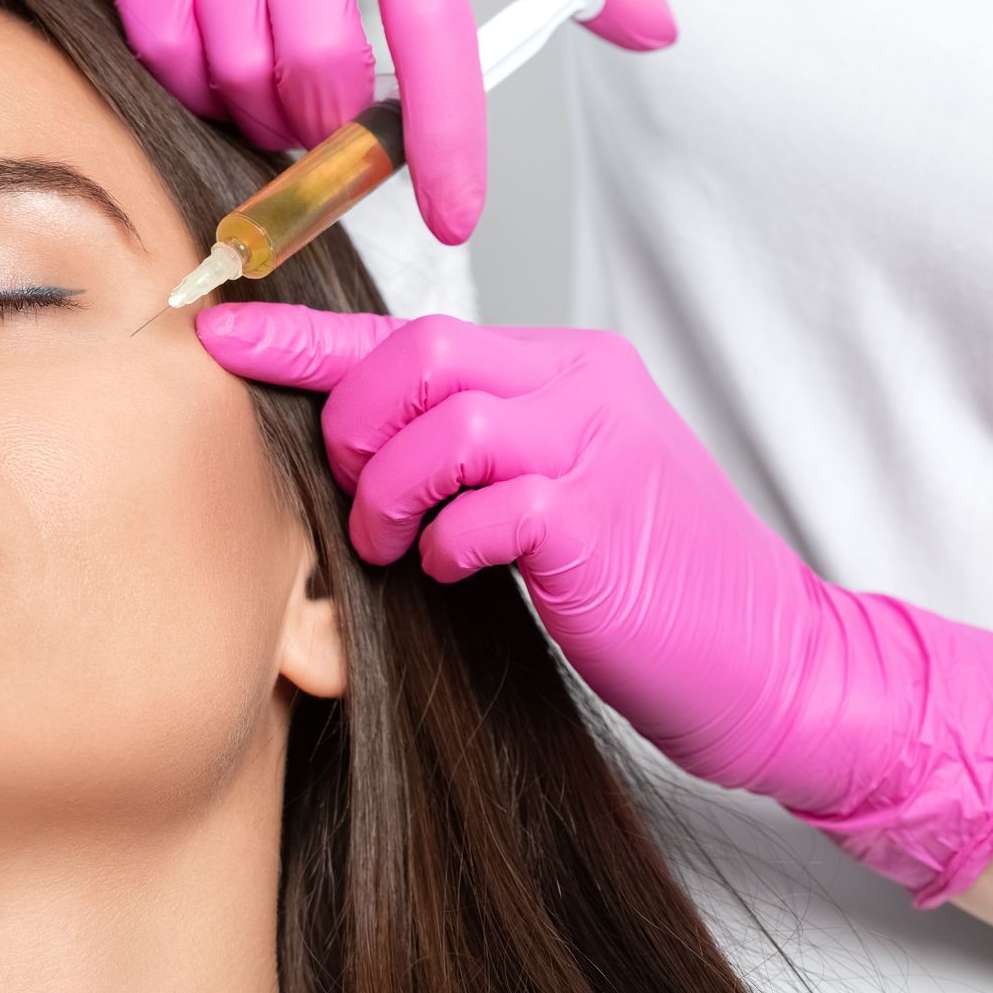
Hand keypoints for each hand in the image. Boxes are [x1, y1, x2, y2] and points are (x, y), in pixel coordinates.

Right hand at [0, 0, 675, 242]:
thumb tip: (654, 24)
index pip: (433, 29)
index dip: (447, 138)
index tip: (456, 214)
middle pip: (320, 70)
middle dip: (330, 127)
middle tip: (334, 120)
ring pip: (239, 74)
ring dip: (263, 111)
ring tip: (279, 82)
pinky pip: (167, 54)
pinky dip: (198, 80)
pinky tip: (217, 49)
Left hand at [198, 302, 992, 907]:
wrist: (775, 660)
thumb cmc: (644, 584)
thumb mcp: (549, 489)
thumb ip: (468, 452)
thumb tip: (349, 447)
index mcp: (560, 367)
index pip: (407, 331)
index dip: (300, 337)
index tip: (217, 334)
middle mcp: (579, 384)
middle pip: (415, 353)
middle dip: (351, 427)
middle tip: (362, 498)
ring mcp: (597, 445)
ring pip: (440, 420)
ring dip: (388, 494)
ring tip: (399, 545)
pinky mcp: (600, 520)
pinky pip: (485, 505)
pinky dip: (449, 545)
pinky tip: (461, 572)